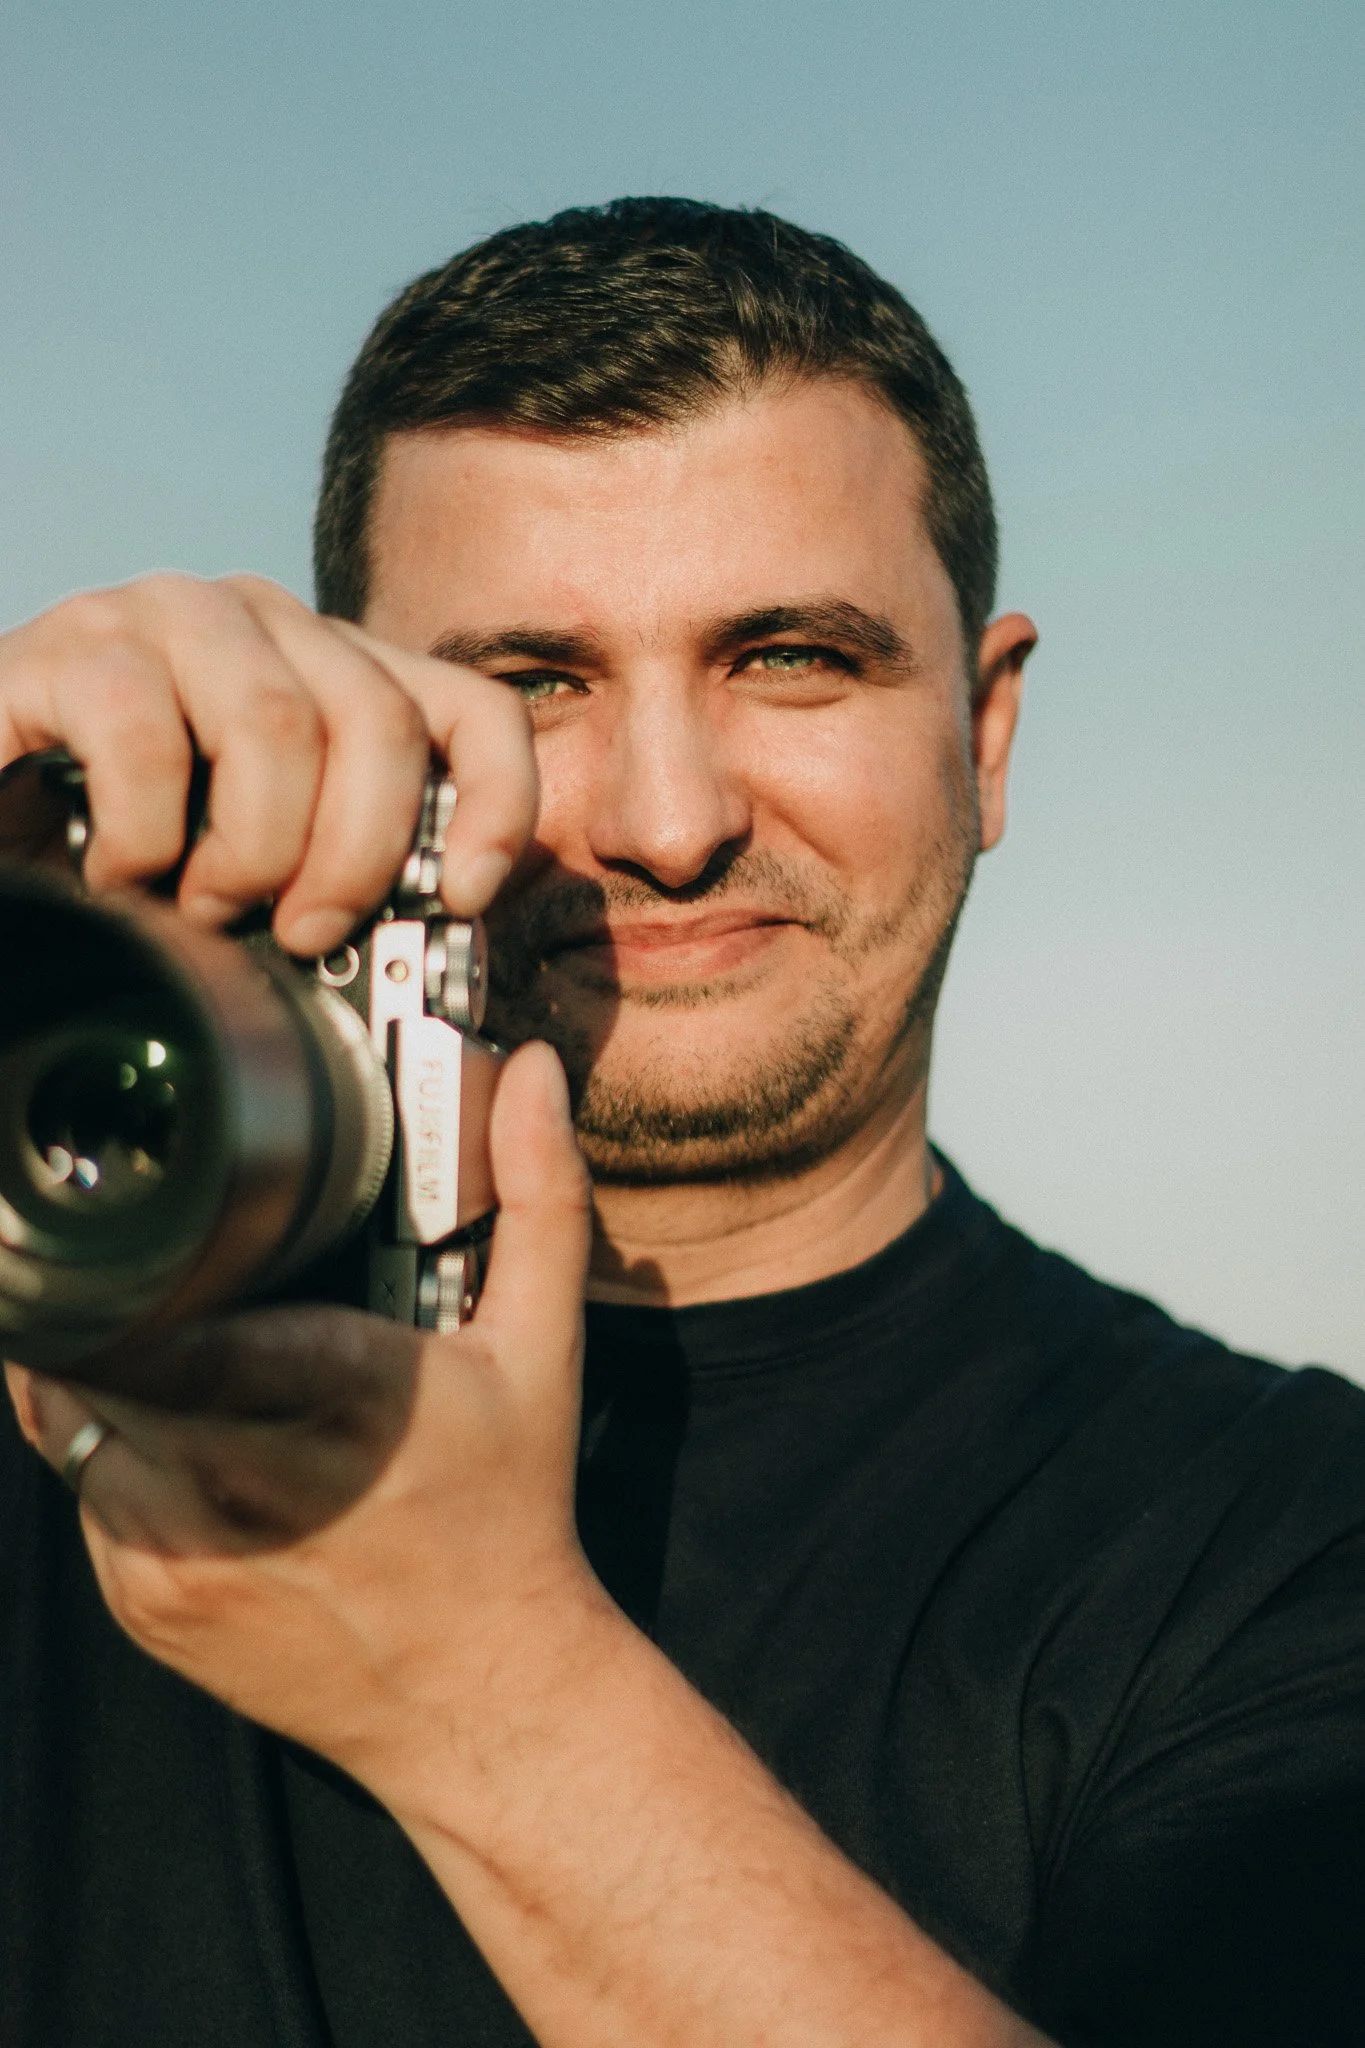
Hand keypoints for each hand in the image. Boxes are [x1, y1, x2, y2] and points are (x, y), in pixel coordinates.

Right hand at [0, 572, 537, 946]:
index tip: (463, 895)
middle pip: (381, 722)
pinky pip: (146, 736)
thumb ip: (343, 865)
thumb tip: (443, 920)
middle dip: (357, 856)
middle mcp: (262, 620)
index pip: (469, 707)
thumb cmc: (124, 845)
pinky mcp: (70, 646)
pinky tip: (118, 872)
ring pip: (279, 724)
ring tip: (204, 904)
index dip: (497, 802)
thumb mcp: (261, 858)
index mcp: (331, 669)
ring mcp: (165, 617)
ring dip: (252, 850)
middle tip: (305, 933)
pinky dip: (143, 836)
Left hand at [4, 1042, 611, 1803]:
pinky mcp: (141, 1603)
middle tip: (143, 1249)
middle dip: (108, 1293)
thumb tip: (534, 1071)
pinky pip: (84, 1489)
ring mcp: (173, 1550)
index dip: (126, 1267)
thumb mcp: (542, 1347)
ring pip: (71, 1415)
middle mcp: (234, 1478)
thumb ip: (540, 1196)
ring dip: (99, 1363)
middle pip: (95, 1349)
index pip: (171, 1319)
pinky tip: (175, 1424)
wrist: (482, 1698)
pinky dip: (110, 1444)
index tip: (131, 1212)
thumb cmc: (508, 1513)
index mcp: (330, 1394)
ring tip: (150, 1324)